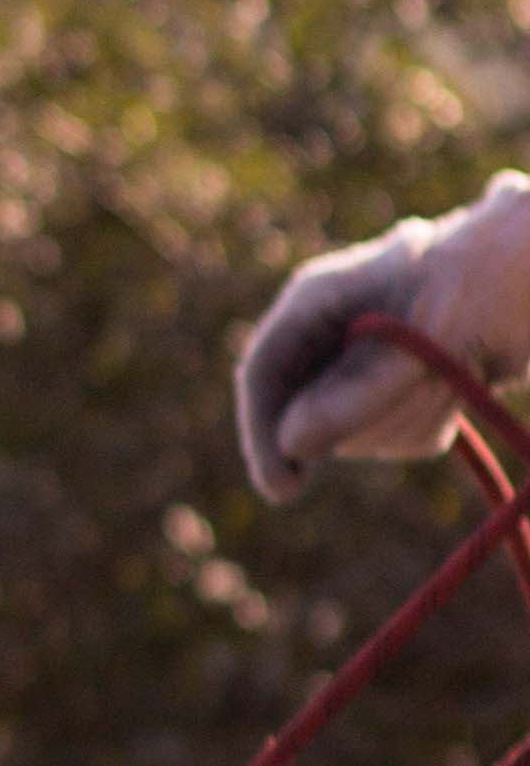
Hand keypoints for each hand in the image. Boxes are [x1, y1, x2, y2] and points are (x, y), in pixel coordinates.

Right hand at [235, 175, 529, 499]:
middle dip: (364, 422)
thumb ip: (354, 391)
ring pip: (353, 433)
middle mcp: (328, 335)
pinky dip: (424, 425)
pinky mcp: (395, 390)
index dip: (262, 432)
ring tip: (450, 377)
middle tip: (424, 400)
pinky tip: (455, 389)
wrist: (529, 277)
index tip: (282, 488)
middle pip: (305, 414)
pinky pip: (390, 436)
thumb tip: (290, 443)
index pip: (263, 373)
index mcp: (317, 300)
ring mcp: (360, 365)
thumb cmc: (478, 287)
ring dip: (404, 420)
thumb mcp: (418, 337)